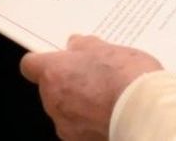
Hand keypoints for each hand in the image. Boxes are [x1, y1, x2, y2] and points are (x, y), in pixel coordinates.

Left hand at [20, 35, 162, 140]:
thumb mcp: (108, 49)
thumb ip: (85, 46)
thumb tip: (77, 44)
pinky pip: (80, 127)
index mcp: (54, 73)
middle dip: (69, 82)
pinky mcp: (81, 140)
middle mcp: (54, 101)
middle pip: (51, 88)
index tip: (56, 57)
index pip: (30, 65)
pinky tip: (112, 112)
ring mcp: (66, 125)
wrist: (145, 112)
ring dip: (80, 102)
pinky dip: (91, 121)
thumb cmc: (126, 79)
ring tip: (108, 94)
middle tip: (93, 74)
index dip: (42, 61)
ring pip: (66, 109)